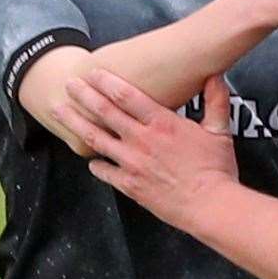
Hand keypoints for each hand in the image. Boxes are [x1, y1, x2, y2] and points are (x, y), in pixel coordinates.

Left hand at [54, 72, 237, 232]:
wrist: (209, 206)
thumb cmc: (216, 168)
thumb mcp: (219, 130)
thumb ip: (216, 100)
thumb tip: (216, 75)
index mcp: (162, 123)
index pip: (127, 96)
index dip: (107, 82)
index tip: (93, 72)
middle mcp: (141, 140)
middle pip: (105, 112)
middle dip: (84, 95)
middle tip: (68, 83)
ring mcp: (132, 163)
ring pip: (96, 139)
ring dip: (75, 123)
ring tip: (59, 111)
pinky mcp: (130, 185)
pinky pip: (105, 172)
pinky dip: (95, 165)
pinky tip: (88, 160)